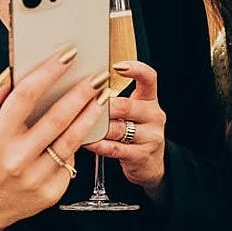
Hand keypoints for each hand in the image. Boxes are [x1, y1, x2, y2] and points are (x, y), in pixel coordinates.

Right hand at [0, 49, 110, 230]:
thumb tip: (10, 73)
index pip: (25, 97)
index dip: (48, 73)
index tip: (67, 55)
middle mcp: (17, 158)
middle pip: (57, 118)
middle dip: (81, 93)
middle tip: (97, 75)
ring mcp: (36, 177)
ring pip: (71, 140)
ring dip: (90, 115)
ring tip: (101, 97)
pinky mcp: (50, 192)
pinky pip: (70, 162)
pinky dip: (79, 142)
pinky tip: (86, 127)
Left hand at [83, 59, 167, 197]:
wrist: (149, 164)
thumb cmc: (132, 132)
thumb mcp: (130, 112)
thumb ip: (115, 98)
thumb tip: (84, 83)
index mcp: (149, 100)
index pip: (149, 78)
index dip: (135, 69)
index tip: (117, 66)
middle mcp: (154, 116)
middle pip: (126, 106)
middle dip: (103, 106)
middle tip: (84, 103)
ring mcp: (150, 137)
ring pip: (118, 128)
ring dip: (96, 127)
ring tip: (78, 123)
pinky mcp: (142, 156)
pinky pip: (115, 149)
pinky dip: (97, 144)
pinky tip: (85, 141)